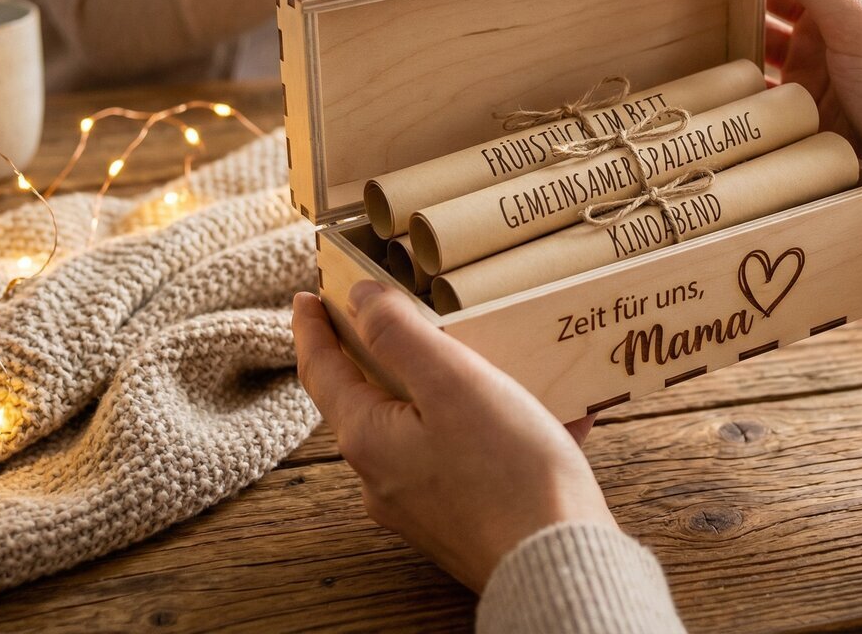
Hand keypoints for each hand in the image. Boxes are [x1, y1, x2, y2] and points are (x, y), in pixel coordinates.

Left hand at [292, 284, 614, 592]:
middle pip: (366, 399)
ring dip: (444, 386)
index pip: (321, 372)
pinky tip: (549, 412)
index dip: (311, 329)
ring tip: (487, 354)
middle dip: (379, 353)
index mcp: (369, 439)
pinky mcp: (458, 517)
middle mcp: (382, 477)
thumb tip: (359, 298)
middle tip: (389, 313)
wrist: (556, 564)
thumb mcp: (452, 382)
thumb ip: (399, 334)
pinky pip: (463, 454)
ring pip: (419, 425)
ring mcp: (419, 503)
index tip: (305, 296)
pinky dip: (491, 424)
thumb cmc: (507, 469)